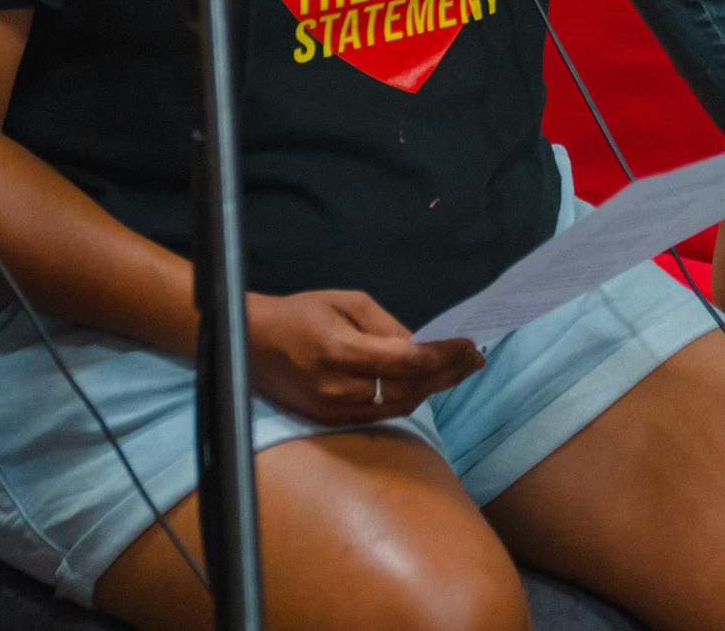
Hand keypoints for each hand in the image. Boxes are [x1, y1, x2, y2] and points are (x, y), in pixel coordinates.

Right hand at [245, 289, 481, 424]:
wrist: (249, 343)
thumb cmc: (300, 313)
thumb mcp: (347, 302)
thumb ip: (388, 326)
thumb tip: (424, 345)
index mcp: (342, 352)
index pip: (409, 361)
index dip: (446, 355)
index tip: (473, 344)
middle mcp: (339, 388)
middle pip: (410, 389)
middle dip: (448, 373)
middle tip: (475, 358)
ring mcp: (334, 410)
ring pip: (399, 406)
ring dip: (433, 388)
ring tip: (459, 369)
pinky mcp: (330, 421)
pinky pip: (381, 413)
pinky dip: (408, 398)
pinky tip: (426, 383)